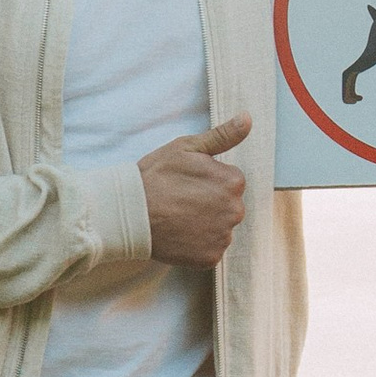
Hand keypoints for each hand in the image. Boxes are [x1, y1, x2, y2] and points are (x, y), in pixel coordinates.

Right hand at [140, 115, 249, 265]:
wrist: (128, 212)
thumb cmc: (155, 176)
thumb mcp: (186, 148)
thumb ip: (222, 135)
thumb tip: (247, 119)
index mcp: (233, 182)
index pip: (230, 182)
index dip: (207, 181)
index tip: (187, 183)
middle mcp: (235, 211)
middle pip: (228, 206)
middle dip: (209, 203)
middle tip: (180, 201)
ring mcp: (223, 236)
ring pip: (220, 228)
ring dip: (204, 225)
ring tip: (178, 218)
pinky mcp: (210, 257)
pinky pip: (210, 249)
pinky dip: (197, 245)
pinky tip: (179, 234)